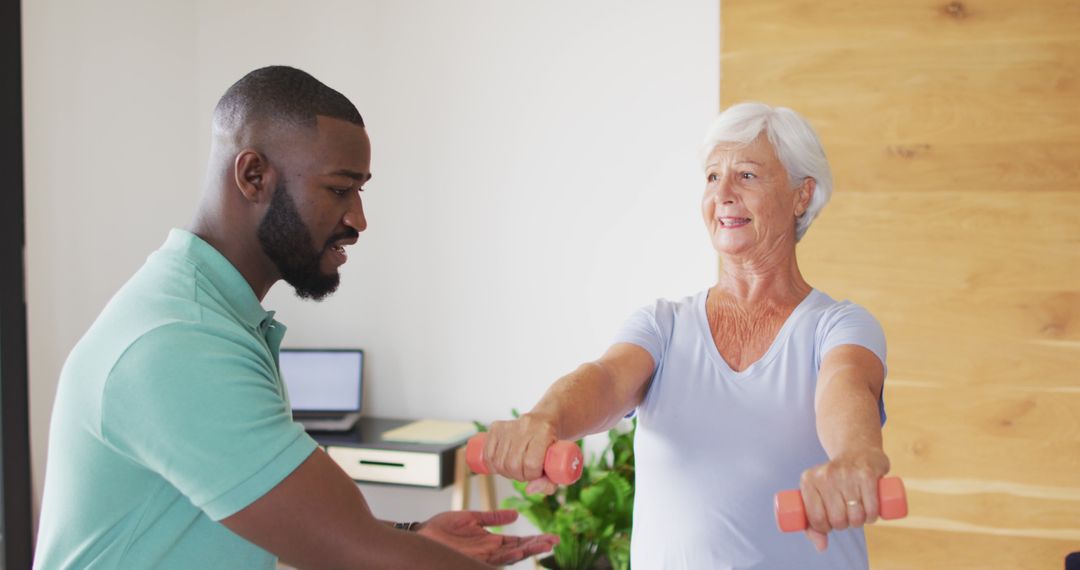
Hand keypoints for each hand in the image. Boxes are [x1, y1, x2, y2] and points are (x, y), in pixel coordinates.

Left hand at [417, 509, 558, 565]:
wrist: (423, 534)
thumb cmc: (442, 528)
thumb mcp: (471, 517)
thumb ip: (492, 517)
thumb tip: (516, 515)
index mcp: (491, 541)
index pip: (518, 542)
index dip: (535, 539)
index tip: (551, 537)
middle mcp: (490, 552)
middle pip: (519, 550)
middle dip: (536, 546)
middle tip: (554, 541)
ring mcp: (482, 558)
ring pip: (510, 557)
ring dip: (526, 552)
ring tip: (543, 546)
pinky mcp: (472, 561)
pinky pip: (493, 562)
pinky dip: (506, 559)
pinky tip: (517, 555)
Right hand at [485, 414, 558, 491]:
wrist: (545, 420)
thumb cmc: (551, 446)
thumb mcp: (557, 464)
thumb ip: (548, 482)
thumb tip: (529, 490)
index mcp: (544, 431)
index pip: (531, 463)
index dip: (532, 475)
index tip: (536, 474)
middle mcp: (525, 426)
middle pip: (513, 464)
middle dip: (518, 475)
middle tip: (525, 473)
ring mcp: (509, 425)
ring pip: (499, 461)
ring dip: (505, 472)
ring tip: (515, 469)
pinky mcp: (496, 426)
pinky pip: (488, 453)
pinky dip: (492, 464)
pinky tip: (500, 465)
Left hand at [798, 448, 889, 551]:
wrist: (857, 451)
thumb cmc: (835, 480)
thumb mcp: (817, 495)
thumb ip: (813, 523)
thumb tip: (821, 547)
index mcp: (808, 480)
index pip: (816, 518)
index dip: (825, 528)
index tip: (830, 524)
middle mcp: (825, 475)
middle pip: (837, 520)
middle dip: (845, 525)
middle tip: (847, 517)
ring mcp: (846, 474)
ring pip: (855, 516)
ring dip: (861, 522)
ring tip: (859, 514)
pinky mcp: (867, 474)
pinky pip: (871, 507)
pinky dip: (873, 515)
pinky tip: (871, 513)